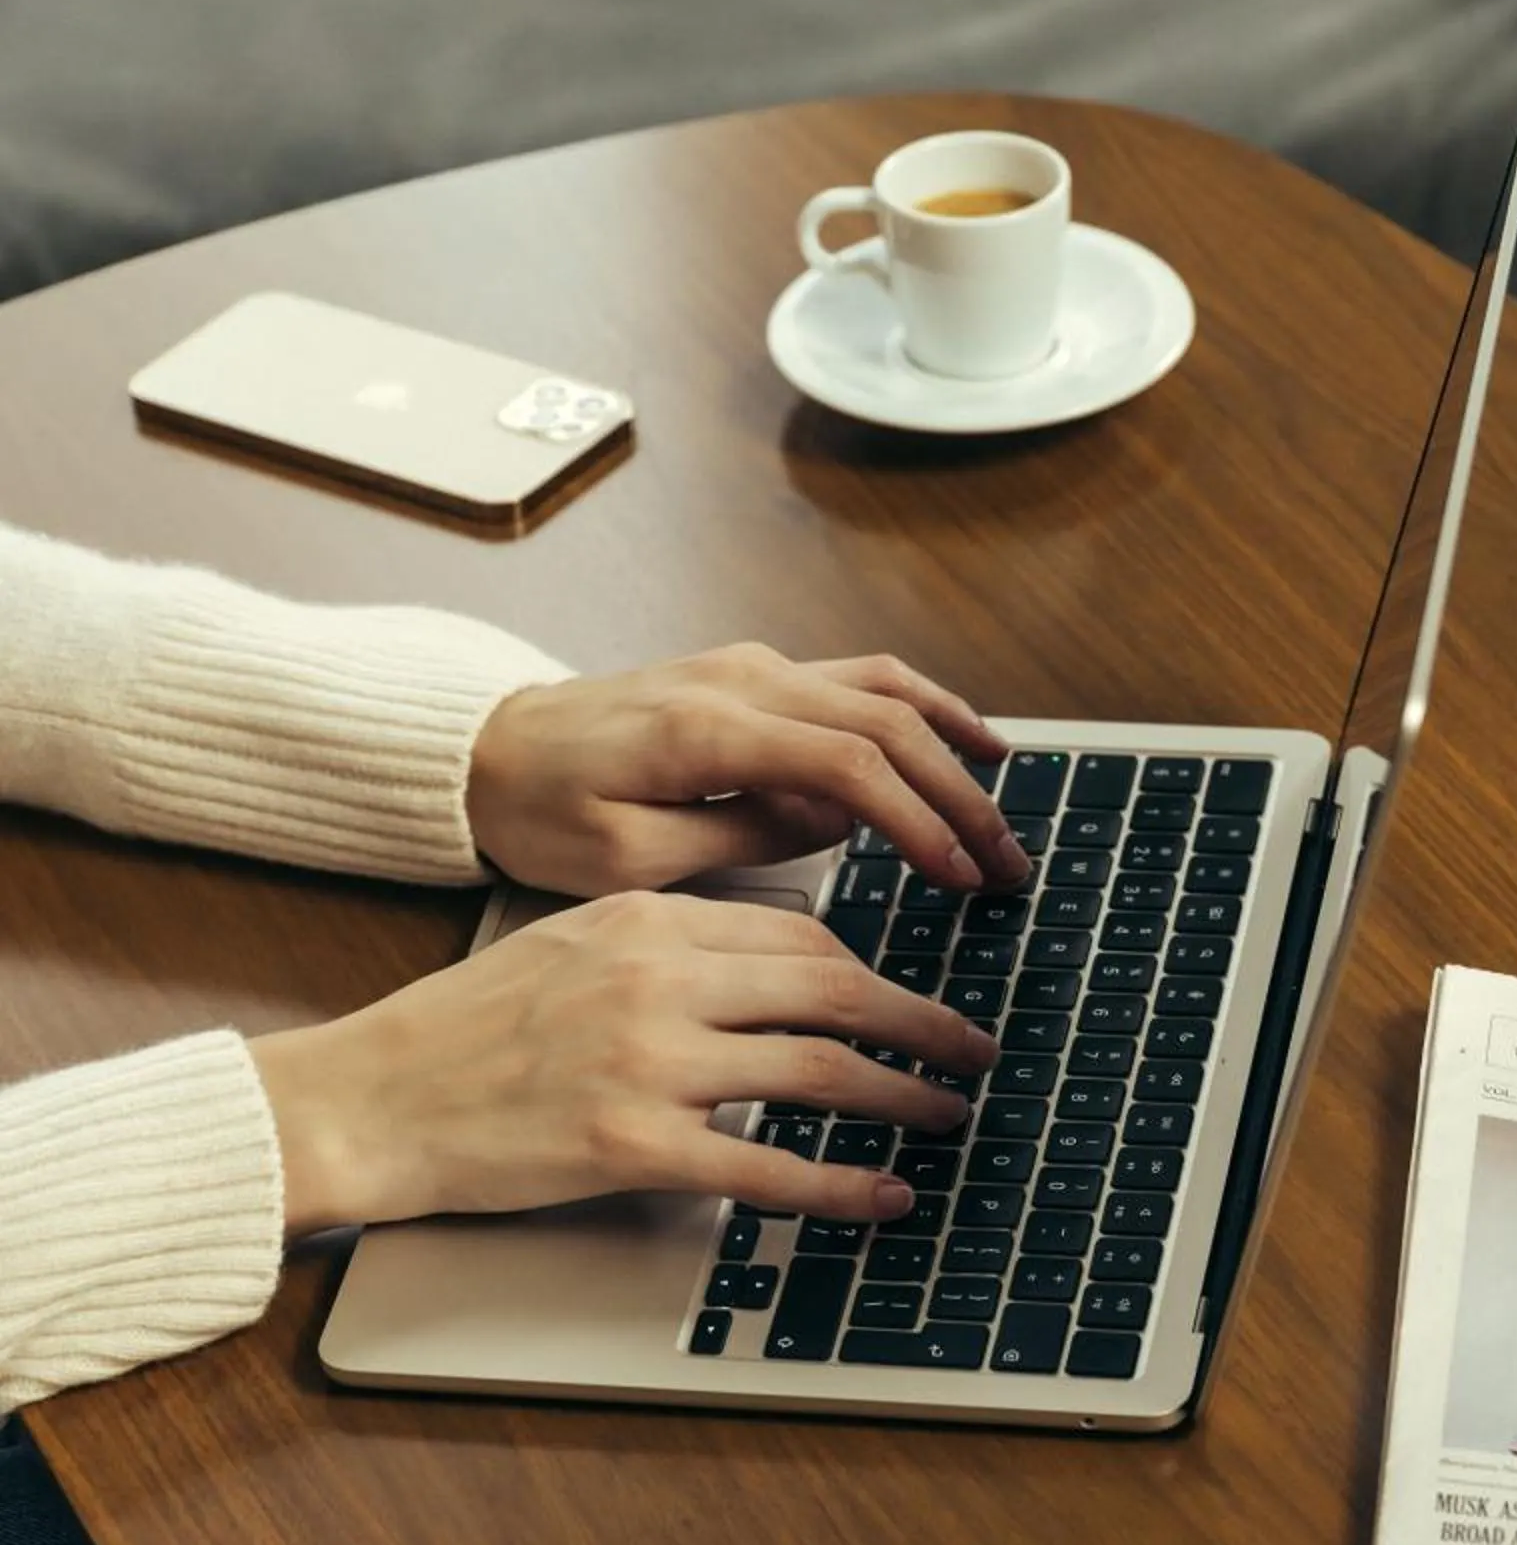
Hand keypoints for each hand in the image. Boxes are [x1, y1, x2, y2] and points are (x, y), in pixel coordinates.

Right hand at [249, 891, 998, 1237]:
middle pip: (831, 988)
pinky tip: (885, 1196)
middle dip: (920, 1021)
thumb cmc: (464, 1034)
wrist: (370, 1097)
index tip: (915, 996)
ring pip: (818, 1068)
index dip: (876, 969)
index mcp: (644, 921)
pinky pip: (767, 1166)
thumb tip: (773, 969)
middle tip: (973, 1050)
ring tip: (947, 1113)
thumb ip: (668, 951)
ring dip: (901, 1094)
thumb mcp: (570, 950)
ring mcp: (648, 1062)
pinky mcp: (632, 1145)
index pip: (799, 934)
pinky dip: (840, 1185)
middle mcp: (656, 979)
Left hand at [464, 642, 1028, 898]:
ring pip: (883, 684)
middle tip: (1007, 863)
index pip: (847, 764)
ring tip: (1007, 796)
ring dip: (953, 740)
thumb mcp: (628, 858)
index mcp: (706, 729)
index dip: (917, 822)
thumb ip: (739, 835)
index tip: (960, 878)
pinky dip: (918, 708)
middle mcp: (739, 680)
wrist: (481, 750)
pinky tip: (958, 739)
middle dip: (958, 794)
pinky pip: (856, 678)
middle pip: (885, 722)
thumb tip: (838, 822)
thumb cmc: (540, 812)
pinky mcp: (748, 673)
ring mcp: (748, 666)